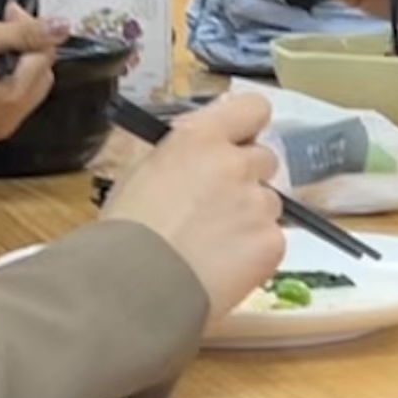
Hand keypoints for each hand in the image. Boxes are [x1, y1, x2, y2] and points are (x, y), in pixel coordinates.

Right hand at [0, 6, 61, 143]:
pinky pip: (0, 100)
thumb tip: (63, 26)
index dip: (32, 27)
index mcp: (13, 98)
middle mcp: (9, 120)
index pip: (45, 55)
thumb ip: (22, 32)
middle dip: (25, 47)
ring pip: (21, 88)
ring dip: (10, 62)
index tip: (7, 10)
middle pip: (38, 76)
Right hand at [101, 85, 288, 325]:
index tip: (238, 142)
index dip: (247, 127)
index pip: (252, 108)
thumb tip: (201, 152)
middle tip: (219, 206)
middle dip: (247, 178)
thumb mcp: (143, 173)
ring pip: (269, 203)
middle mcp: (236, 163)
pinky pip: (273, 239)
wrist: (134, 289)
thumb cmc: (125, 234)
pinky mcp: (273, 243)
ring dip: (251, 217)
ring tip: (214, 246)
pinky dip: (255, 252)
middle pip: (265, 159)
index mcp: (200, 138)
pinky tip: (223, 267)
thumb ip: (183, 154)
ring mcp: (259, 203)